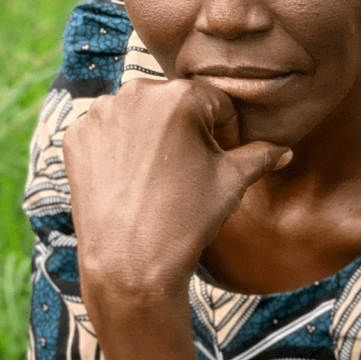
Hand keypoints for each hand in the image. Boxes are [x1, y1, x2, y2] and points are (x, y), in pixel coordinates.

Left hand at [63, 78, 290, 310]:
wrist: (129, 266)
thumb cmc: (186, 222)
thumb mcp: (231, 184)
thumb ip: (259, 156)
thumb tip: (284, 151)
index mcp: (180, 97)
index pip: (215, 103)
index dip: (225, 131)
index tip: (222, 157)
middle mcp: (136, 93)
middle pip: (174, 104)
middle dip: (187, 129)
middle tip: (190, 168)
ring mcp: (100, 114)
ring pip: (138, 114)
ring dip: (150, 134)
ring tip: (158, 175)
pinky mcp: (75, 136)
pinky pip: (106, 131)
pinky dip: (118, 147)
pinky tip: (129, 177)